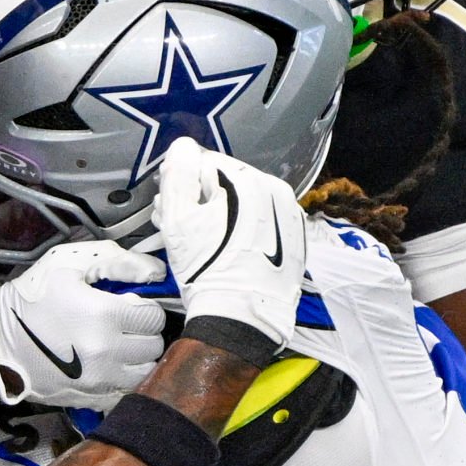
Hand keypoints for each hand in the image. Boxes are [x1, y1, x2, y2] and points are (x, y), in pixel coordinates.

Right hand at [0, 239, 167, 408]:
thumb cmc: (32, 296)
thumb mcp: (70, 263)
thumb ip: (119, 262)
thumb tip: (157, 273)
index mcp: (103, 316)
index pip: (153, 317)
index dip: (144, 308)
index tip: (129, 306)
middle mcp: (105, 353)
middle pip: (153, 347)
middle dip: (143, 333)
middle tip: (124, 326)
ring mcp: (96, 380)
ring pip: (144, 373)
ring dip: (138, 359)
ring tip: (120, 347)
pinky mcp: (87, 399)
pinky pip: (124, 394)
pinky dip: (123, 381)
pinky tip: (108, 367)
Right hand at [147, 143, 301, 345]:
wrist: (242, 318)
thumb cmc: (207, 269)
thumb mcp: (178, 219)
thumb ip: (179, 174)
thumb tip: (184, 148)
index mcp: (249, 179)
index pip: (205, 163)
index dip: (181, 183)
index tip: (170, 207)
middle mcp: (275, 191)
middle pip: (227, 182)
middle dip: (200, 199)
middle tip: (179, 227)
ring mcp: (288, 215)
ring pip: (245, 202)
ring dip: (221, 214)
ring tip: (201, 242)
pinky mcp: (294, 239)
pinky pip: (262, 223)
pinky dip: (244, 230)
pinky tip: (228, 251)